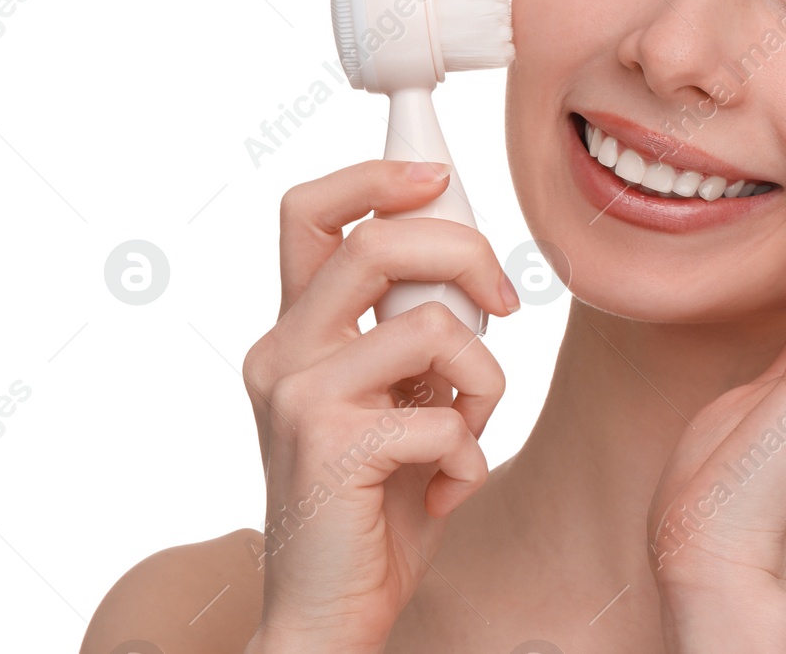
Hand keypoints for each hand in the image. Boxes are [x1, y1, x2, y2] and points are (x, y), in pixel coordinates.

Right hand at [241, 159, 516, 653]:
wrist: (330, 609)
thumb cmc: (376, 499)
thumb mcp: (393, 395)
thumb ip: (410, 330)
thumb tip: (472, 269)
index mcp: (296, 330)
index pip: (309, 212)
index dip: (375, 176)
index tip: (440, 178)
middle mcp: (282, 351)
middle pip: (380, 240)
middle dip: (468, 255)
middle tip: (503, 303)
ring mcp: (299, 397)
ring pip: (432, 326)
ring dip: (484, 377)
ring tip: (468, 428)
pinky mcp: (330, 448)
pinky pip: (445, 416)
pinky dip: (471, 453)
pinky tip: (448, 486)